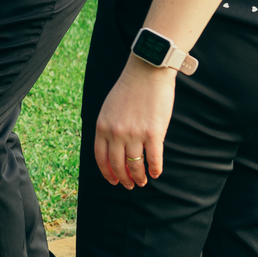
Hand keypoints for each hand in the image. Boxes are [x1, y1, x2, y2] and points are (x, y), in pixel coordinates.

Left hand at [94, 54, 177, 188]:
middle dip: (124, 179)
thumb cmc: (129, 89)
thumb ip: (107, 128)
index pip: (101, 158)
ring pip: (135, 166)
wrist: (147, 72)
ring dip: (139, 177)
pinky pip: (154, 159)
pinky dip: (155, 169)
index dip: (107, 173)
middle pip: (118, 166)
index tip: (114, 181)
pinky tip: (156, 173)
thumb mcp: (108, 108)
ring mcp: (135, 134)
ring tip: (143, 181)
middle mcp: (116, 133)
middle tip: (131, 185)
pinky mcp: (154, 133)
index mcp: (102, 126)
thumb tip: (112, 150)